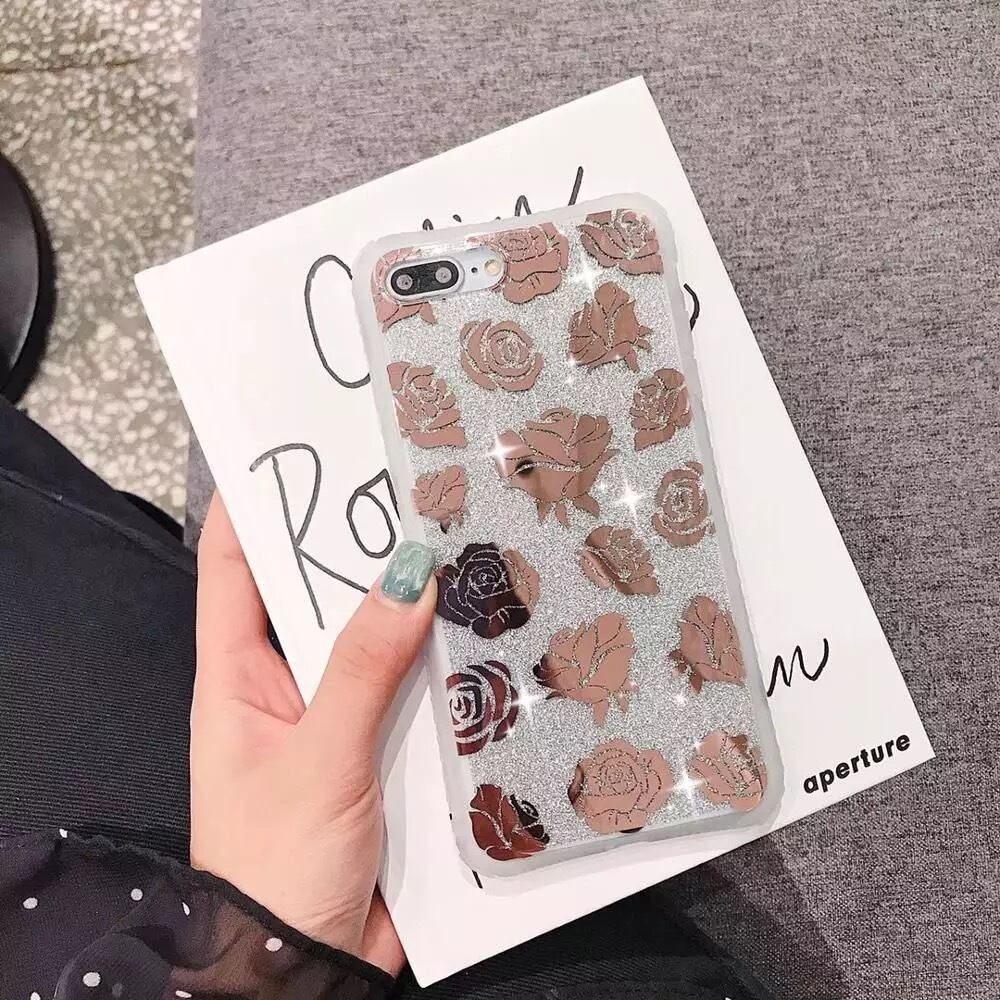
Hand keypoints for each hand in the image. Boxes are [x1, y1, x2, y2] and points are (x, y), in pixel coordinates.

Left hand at [189, 494, 435, 973]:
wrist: (304, 972)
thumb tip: (408, 574)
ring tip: (462, 548)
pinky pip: (416, 694)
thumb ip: (364, 668)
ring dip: (415, 610)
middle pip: (321, 598)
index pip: (233, 572)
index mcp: (236, 680)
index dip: (256, 508)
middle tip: (411, 491)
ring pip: (379, 644)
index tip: (295, 451)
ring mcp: (338, 721)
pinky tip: (488, 636)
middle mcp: (286, 689)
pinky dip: (447, 669)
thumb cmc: (273, 870)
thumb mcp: (318, 759)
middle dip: (361, 549)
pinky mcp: (383, 755)